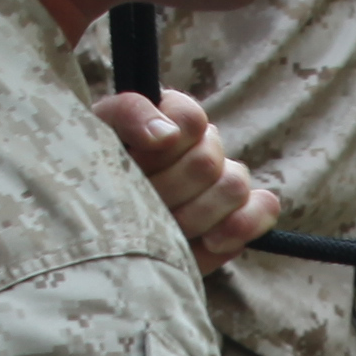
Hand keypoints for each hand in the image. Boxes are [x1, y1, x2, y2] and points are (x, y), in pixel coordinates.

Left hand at [100, 90, 279, 272]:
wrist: (99, 238)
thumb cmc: (92, 180)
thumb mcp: (95, 137)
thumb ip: (127, 115)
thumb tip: (165, 133)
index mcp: (170, 118)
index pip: (189, 120)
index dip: (163, 150)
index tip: (132, 166)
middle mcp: (201, 145)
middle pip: (207, 161)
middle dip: (168, 191)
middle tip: (140, 208)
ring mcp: (223, 182)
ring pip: (233, 186)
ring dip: (194, 215)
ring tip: (165, 231)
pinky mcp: (239, 218)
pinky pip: (263, 208)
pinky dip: (242, 224)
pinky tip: (211, 240)